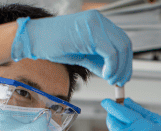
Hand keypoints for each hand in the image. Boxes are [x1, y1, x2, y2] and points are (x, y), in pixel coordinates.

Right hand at [11, 11, 132, 85]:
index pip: (122, 41)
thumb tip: (115, 74)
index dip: (126, 61)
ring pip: (120, 48)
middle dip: (125, 66)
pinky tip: (105, 75)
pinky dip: (112, 66)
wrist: (34, 39)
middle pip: (125, 44)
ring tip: (111, 80)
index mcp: (98, 23)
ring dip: (119, 68)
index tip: (123, 76)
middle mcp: (99, 20)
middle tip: (119, 81)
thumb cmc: (54, 45)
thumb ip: (99, 61)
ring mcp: (95, 23)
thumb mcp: (83, 54)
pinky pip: (110, 52)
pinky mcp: (91, 31)